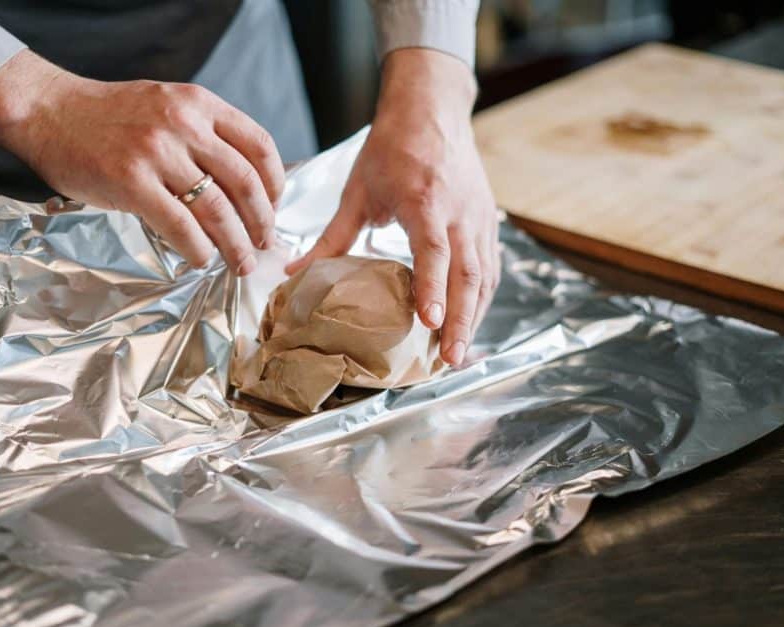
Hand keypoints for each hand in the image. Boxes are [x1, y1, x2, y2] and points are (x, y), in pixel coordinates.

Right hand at [0, 50, 284, 274]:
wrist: (48, 110)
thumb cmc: (109, 116)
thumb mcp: (167, 105)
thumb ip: (204, 133)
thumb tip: (243, 185)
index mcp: (199, 103)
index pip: (259, 146)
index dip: (275, 184)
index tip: (274, 208)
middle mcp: (183, 123)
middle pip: (244, 182)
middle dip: (262, 221)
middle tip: (264, 244)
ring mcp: (156, 152)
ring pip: (216, 208)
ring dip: (235, 244)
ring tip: (241, 263)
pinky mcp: (130, 182)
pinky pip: (179, 225)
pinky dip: (198, 249)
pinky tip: (201, 259)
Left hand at [286, 49, 500, 365]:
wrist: (432, 109)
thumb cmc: (393, 147)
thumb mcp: (357, 190)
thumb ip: (332, 237)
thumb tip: (294, 273)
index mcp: (425, 200)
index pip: (434, 251)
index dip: (432, 288)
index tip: (428, 322)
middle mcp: (459, 212)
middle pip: (467, 274)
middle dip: (460, 320)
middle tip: (449, 359)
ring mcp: (479, 218)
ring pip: (484, 276)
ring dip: (474, 317)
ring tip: (458, 353)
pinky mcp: (487, 221)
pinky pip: (489, 267)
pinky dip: (481, 299)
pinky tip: (470, 322)